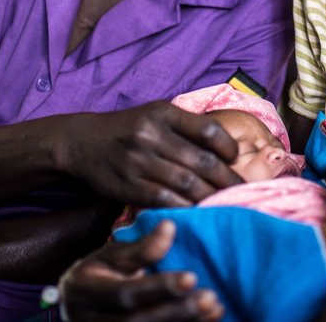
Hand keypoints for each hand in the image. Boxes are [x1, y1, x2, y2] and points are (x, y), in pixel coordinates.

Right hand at [59, 220, 223, 321]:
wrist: (79, 307)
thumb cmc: (99, 274)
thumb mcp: (110, 255)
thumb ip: (140, 247)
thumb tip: (170, 227)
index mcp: (86, 292)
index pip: (125, 294)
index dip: (159, 287)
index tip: (192, 277)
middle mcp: (92, 321)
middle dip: (178, 312)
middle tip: (211, 298)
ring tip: (216, 309)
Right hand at [65, 102, 242, 207]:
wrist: (83, 141)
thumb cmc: (130, 129)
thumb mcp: (155, 114)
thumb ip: (187, 127)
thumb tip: (227, 149)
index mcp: (163, 113)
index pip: (208, 129)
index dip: (228, 146)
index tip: (234, 158)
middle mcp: (151, 134)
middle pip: (202, 161)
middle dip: (227, 180)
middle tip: (242, 191)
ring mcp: (138, 161)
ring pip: (186, 184)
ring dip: (210, 197)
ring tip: (224, 204)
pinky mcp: (127, 185)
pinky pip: (164, 200)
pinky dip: (184, 208)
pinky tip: (196, 212)